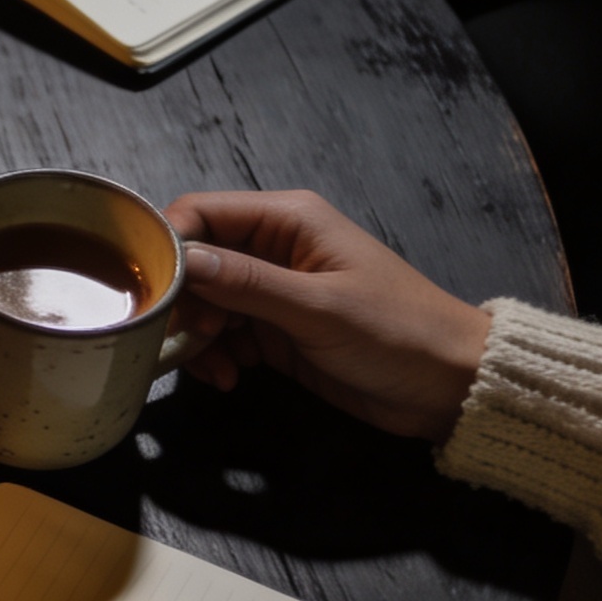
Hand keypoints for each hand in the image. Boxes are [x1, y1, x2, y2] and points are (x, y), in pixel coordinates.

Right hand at [166, 190, 491, 442]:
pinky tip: (228, 377)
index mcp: (287, 221)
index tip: (151, 291)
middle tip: (188, 340)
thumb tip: (180, 259)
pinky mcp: (274, 330)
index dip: (168, 245)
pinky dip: (214, 356)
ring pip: (202, 303)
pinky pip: (222, 334)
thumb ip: (246, 283)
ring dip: (196, 336)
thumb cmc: (396, 334)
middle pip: (194, 261)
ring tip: (213, 369)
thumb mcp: (319, 308)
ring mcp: (273, 291)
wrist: (450, 387)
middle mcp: (272, 248)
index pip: (201, 213)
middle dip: (182, 302)